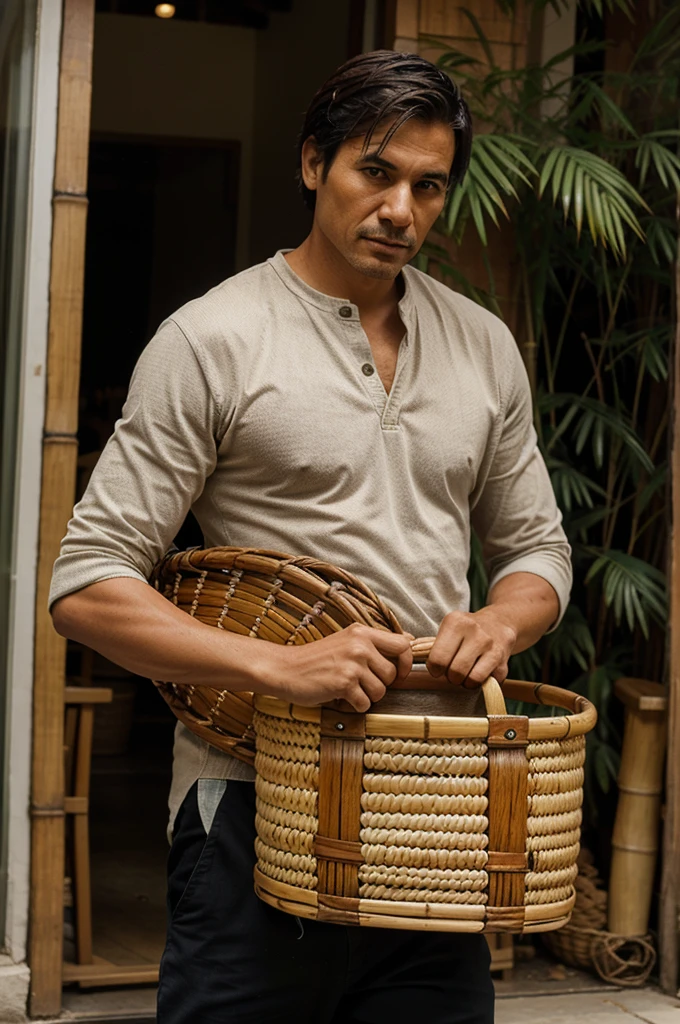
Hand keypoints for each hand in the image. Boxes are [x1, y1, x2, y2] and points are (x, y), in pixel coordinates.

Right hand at [259, 624, 412, 711]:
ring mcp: (352, 663)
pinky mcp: (344, 683)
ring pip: (381, 691)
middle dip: (380, 684)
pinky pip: (365, 703)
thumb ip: (374, 642)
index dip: (405, 663)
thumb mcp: (346, 640)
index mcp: (362, 632)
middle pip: (392, 673)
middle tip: (360, 683)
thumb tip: (410, 640)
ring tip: (349, 689)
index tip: (397, 673)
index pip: (403, 645)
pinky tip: (341, 696)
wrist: (285, 669)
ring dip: (367, 696)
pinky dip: (355, 705)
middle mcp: (360, 645)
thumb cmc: (316, 659)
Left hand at [426, 608, 516, 687]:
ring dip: (466, 682)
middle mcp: (474, 631)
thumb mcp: (449, 629)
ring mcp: (491, 644)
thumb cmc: (467, 631)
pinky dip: (481, 683)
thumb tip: (423, 669)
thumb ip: (435, 647)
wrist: (500, 622)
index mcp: (456, 622)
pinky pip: (487, 682)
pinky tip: (480, 672)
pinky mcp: (503, 659)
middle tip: (453, 672)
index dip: (435, 670)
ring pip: (471, 679)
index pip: (438, 659)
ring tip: (466, 673)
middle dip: (451, 678)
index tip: (438, 669)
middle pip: (454, 671)